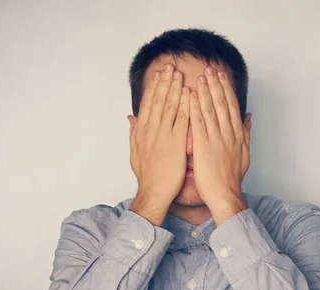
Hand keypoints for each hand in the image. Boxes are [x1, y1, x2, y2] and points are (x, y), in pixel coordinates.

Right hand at [128, 63, 190, 206]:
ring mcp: (163, 135)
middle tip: (170, 66)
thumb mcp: (134, 152)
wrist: (154, 192)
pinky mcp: (176, 143)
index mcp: (142, 131)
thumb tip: (130, 118)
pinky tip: (189, 93)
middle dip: (164, 81)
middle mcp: (151, 130)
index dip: (153, 87)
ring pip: (169, 106)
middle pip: (158, 100)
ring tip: (179, 74)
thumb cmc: (147, 175)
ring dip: (174, 88)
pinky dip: (184, 105)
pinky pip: (181, 120)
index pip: (148, 103)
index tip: (159, 74)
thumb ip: (133, 132)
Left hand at [189, 66, 250, 213]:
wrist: (225, 194)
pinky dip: (194, 108)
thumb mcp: (245, 153)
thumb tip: (249, 117)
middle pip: (222, 103)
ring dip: (205, 91)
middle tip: (210, 69)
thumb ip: (247, 132)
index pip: (231, 106)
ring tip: (200, 77)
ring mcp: (216, 139)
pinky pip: (198, 123)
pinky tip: (190, 96)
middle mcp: (228, 133)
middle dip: (215, 84)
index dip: (225, 89)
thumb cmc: (232, 177)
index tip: (220, 76)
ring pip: (210, 109)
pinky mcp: (204, 146)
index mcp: (237, 134)